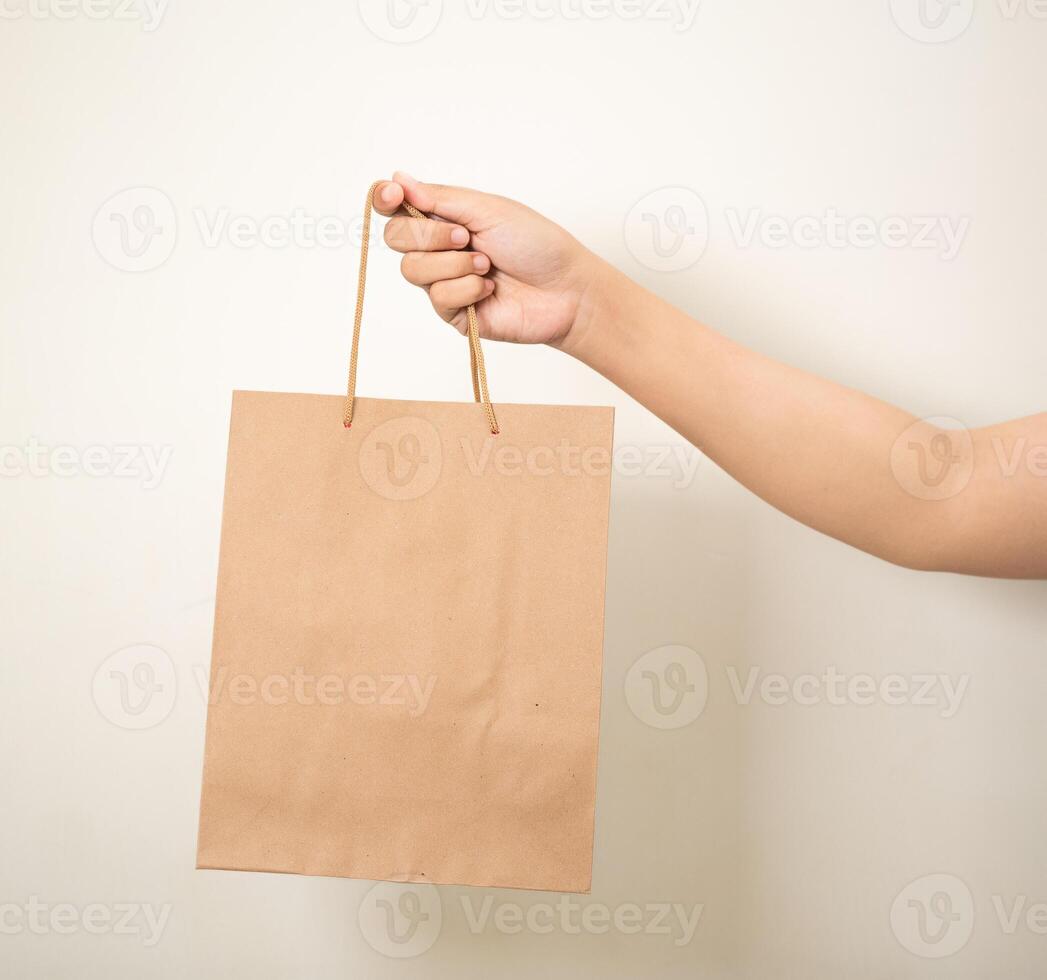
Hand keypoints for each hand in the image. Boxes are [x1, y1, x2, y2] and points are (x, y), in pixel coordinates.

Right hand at [373, 172, 602, 347]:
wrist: (566, 290)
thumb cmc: (537, 245)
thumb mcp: (488, 210)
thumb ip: (440, 198)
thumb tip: (398, 178)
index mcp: (447, 217)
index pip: (397, 208)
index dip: (386, 200)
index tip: (393, 195)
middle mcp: (440, 249)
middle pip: (396, 239)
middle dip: (428, 236)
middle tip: (466, 238)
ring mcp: (445, 282)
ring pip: (413, 271)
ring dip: (453, 265)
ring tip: (487, 265)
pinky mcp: (454, 313)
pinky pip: (438, 298)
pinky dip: (467, 289)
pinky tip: (491, 289)